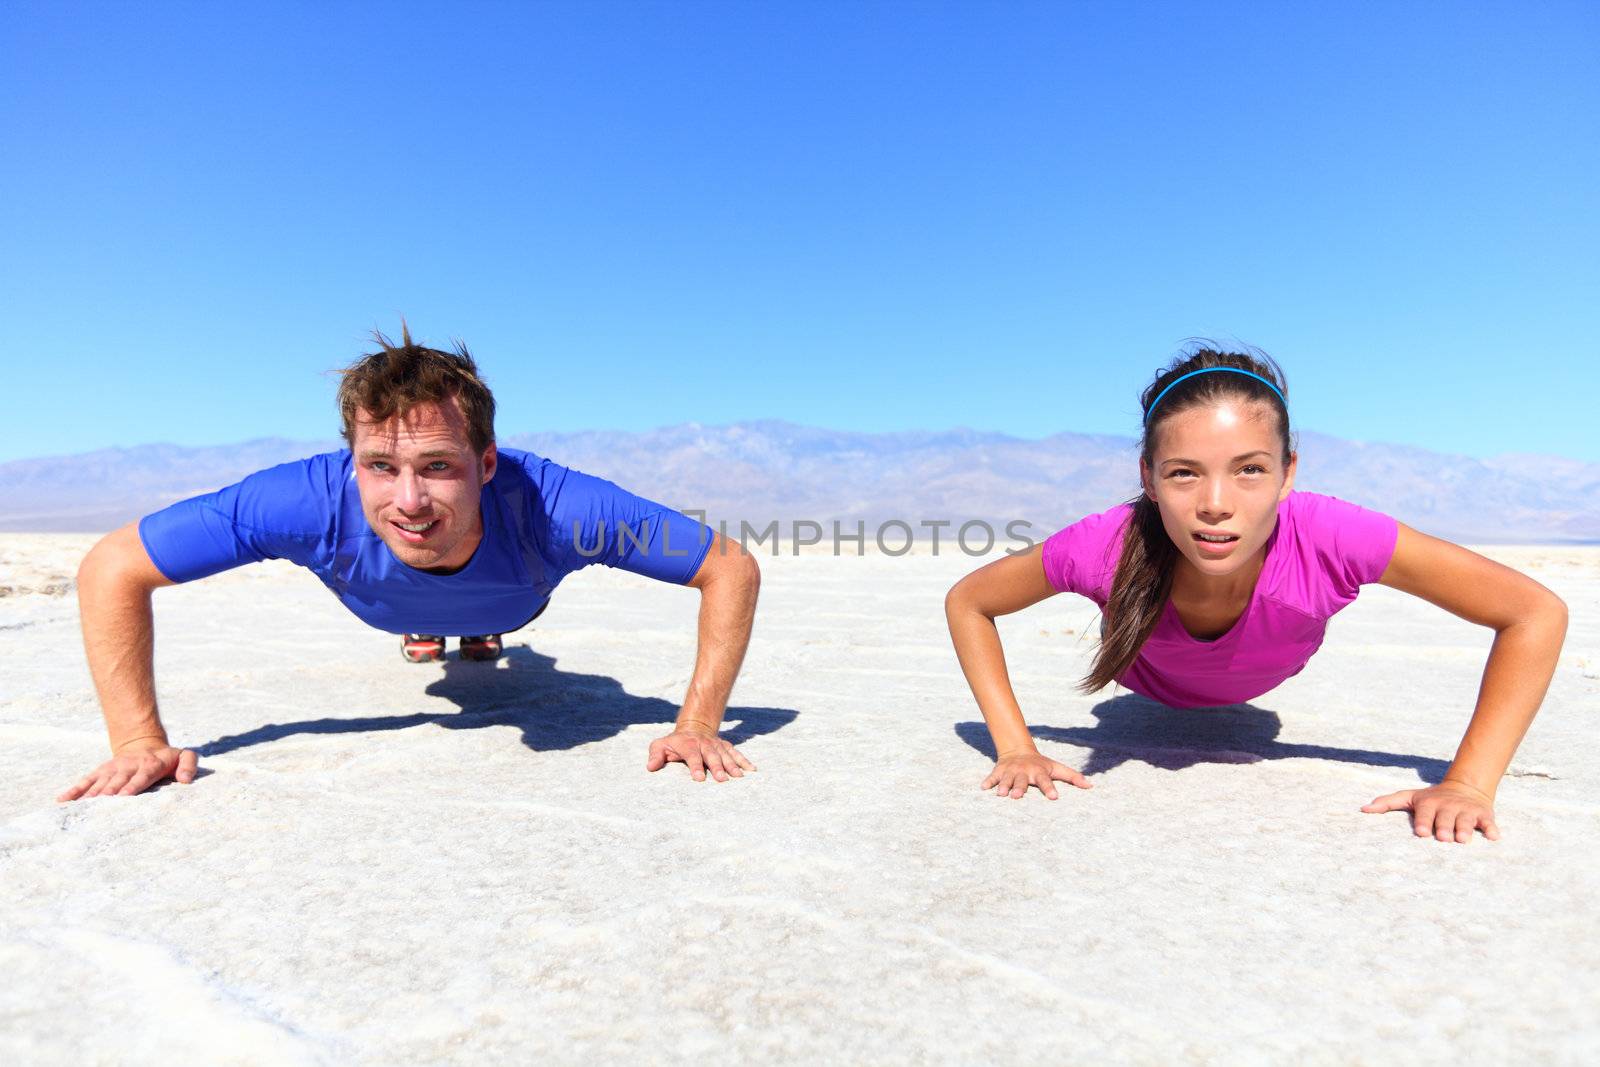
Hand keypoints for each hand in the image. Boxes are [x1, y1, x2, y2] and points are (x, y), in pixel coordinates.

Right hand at [57, 738, 197, 801]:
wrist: (144, 744)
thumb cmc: (168, 758)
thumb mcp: (184, 756)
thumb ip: (189, 765)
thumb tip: (185, 780)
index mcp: (150, 765)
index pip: (141, 777)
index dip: (132, 786)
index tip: (123, 796)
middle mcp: (128, 766)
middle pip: (117, 782)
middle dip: (108, 794)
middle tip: (98, 808)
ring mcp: (112, 769)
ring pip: (99, 783)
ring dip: (89, 796)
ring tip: (79, 810)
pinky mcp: (100, 771)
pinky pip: (86, 781)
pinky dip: (74, 790)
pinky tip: (62, 801)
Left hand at [646, 722, 755, 782]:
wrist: (692, 728)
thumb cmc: (674, 743)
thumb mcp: (660, 745)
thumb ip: (655, 755)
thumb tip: (650, 767)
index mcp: (688, 744)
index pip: (692, 755)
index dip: (696, 766)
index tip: (699, 779)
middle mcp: (704, 744)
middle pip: (712, 756)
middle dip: (717, 767)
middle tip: (722, 780)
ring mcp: (716, 745)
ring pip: (725, 754)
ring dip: (732, 766)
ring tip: (739, 777)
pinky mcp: (725, 746)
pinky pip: (736, 753)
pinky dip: (744, 761)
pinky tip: (752, 770)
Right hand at [982, 750, 1090, 799]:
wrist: (1018, 750)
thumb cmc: (1041, 765)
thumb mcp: (1057, 768)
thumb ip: (1073, 777)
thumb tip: (1091, 786)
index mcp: (1039, 772)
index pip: (1046, 780)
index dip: (1049, 788)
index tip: (1054, 797)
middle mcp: (1024, 771)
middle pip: (1022, 781)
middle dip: (1019, 788)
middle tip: (1017, 796)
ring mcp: (1011, 771)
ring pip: (1006, 779)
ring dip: (1003, 786)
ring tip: (1001, 794)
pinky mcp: (999, 771)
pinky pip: (992, 776)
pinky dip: (988, 781)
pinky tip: (983, 787)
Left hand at [1362, 780, 1499, 842]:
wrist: (1464, 787)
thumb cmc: (1431, 798)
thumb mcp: (1409, 797)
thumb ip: (1387, 802)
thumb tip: (1362, 809)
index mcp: (1429, 803)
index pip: (1425, 813)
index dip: (1423, 822)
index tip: (1421, 833)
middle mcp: (1448, 806)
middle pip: (1446, 818)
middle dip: (1444, 827)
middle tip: (1443, 838)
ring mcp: (1466, 810)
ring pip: (1466, 821)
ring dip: (1465, 829)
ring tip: (1463, 839)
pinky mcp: (1484, 815)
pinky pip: (1489, 822)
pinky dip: (1492, 829)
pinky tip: (1494, 837)